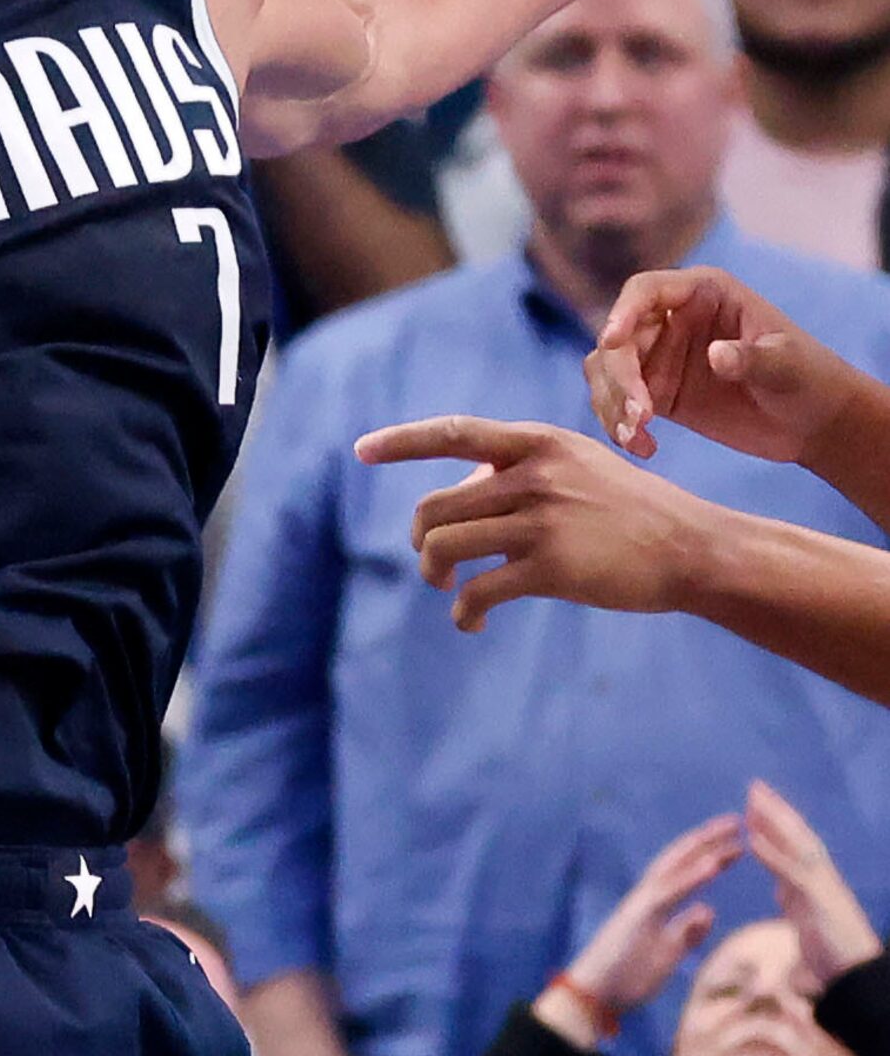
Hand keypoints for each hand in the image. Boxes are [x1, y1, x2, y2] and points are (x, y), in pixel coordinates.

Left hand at [353, 416, 711, 628]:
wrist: (695, 548)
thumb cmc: (630, 508)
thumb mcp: (578, 464)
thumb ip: (518, 468)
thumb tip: (455, 495)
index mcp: (537, 442)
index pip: (452, 433)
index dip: (401, 442)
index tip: (360, 451)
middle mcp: (534, 475)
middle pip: (435, 507)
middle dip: (421, 539)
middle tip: (433, 562)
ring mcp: (543, 521)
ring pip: (445, 547)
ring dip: (433, 573)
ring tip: (448, 587)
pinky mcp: (552, 569)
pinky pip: (478, 591)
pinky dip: (463, 612)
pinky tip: (471, 622)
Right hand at [558, 814, 742, 1016]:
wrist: (594, 994)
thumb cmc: (627, 977)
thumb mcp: (667, 955)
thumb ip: (686, 933)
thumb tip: (708, 910)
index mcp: (653, 905)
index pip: (683, 871)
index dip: (708, 854)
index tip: (734, 841)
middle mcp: (646, 896)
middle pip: (679, 859)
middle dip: (707, 839)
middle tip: (736, 821)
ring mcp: (642, 903)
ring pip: (674, 866)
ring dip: (703, 848)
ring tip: (729, 833)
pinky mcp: (640, 915)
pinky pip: (670, 891)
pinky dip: (691, 875)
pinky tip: (712, 864)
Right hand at [588, 266, 866, 465]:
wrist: (816, 424)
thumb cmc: (810, 379)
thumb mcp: (788, 365)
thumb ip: (752, 358)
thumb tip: (715, 354)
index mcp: (704, 294)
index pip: (646, 291)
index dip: (623, 312)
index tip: (612, 341)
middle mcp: (672, 320)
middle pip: (619, 338)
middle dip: (620, 377)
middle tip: (640, 416)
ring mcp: (660, 358)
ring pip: (607, 371)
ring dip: (612, 403)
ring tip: (636, 437)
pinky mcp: (656, 394)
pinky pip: (617, 403)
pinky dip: (619, 426)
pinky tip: (643, 448)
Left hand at [748, 779, 884, 990]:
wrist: (859, 979)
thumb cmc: (836, 961)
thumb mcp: (808, 925)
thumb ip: (795, 906)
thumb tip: (784, 895)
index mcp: (813, 886)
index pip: (793, 847)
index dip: (775, 827)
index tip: (755, 807)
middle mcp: (820, 880)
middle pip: (796, 838)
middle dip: (776, 811)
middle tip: (754, 786)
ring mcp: (822, 888)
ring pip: (798, 846)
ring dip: (775, 820)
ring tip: (753, 797)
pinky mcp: (819, 902)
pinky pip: (792, 874)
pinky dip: (772, 855)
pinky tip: (752, 840)